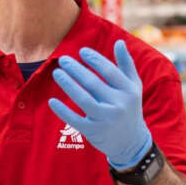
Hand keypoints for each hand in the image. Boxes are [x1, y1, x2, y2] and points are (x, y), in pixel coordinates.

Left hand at [49, 40, 152, 169]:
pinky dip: (62, 110)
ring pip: (82, 99)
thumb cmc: (129, 107)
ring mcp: (105, 119)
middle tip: (63, 60)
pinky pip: (74, 119)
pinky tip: (52, 101)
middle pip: (93, 83)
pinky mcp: (93, 131)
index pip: (109, 71)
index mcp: (128, 91)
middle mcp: (118, 105)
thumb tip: (119, 42)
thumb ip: (126, 64)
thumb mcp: (133, 86)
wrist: (131, 142)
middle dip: (76, 70)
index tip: (81, 51)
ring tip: (56, 72)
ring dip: (67, 84)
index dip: (94, 60)